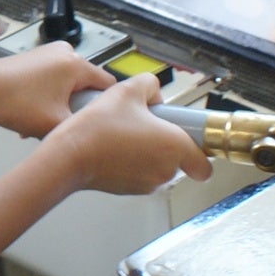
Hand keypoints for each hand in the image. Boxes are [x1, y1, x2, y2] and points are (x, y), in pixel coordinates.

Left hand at [0, 42, 113, 138]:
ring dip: (59, 107)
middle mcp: (65, 53)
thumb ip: (83, 126)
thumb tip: (95, 129)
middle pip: (86, 87)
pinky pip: (53, 82)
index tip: (95, 122)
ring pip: (67, 87)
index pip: (108, 85)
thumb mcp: (56, 124)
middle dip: (75, 109)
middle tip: (61, 126)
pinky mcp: (35, 59)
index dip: (104, 107)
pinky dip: (47, 100)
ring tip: (42, 124)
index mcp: (76, 64)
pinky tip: (32, 117)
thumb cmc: (11, 102)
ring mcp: (49, 54)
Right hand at [50, 71, 212, 192]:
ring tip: (125, 133)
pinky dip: (131, 162)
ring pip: (157, 166)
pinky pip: (139, 173)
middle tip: (146, 125)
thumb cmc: (98, 127)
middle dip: (165, 143)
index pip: (204, 165)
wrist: (70, 154)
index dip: (202, 153)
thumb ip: (150, 86)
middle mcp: (165, 170)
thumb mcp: (127, 90)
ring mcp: (147, 183)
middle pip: (178, 159)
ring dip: (147, 152)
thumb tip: (154, 94)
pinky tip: (114, 146)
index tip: (194, 142)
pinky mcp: (129, 190)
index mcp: (174, 146)